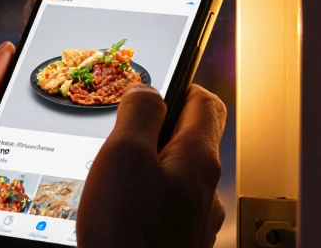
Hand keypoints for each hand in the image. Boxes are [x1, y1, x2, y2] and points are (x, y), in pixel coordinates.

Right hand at [77, 84, 226, 247]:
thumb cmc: (128, 236)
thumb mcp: (124, 157)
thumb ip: (139, 115)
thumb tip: (146, 93)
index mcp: (198, 161)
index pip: (206, 104)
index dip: (179, 88)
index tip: (153, 91)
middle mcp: (205, 191)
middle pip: (187, 140)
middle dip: (153, 132)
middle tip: (120, 138)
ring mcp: (193, 219)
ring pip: (174, 175)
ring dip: (146, 169)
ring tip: (114, 180)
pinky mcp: (177, 240)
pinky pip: (163, 206)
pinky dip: (143, 200)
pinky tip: (118, 212)